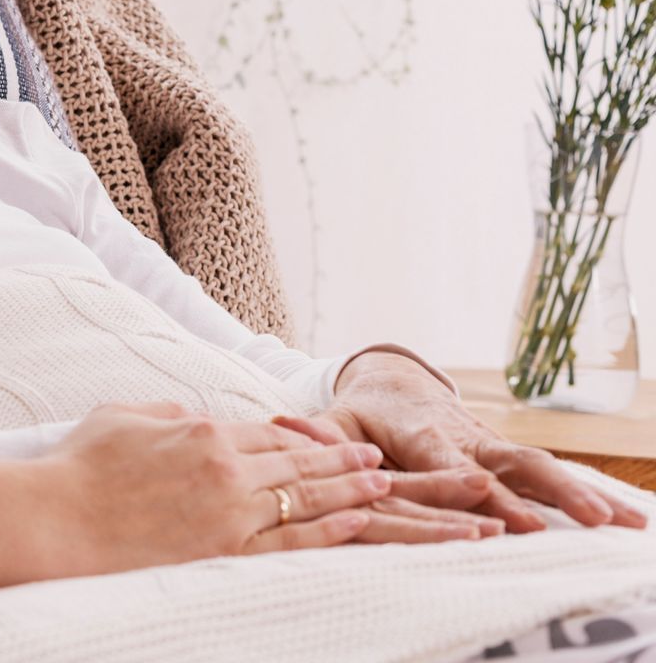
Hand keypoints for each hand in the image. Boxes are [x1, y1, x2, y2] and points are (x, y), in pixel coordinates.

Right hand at [45, 402, 392, 573]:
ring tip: (381, 484)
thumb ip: (166, 412)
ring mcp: (230, 513)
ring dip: (351, 490)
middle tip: (376, 458)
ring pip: (307, 498)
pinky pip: (293, 540)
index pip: (269, 432)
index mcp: (201, 430)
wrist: (58, 522)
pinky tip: (357, 520)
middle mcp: (226, 468)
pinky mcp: (226, 553)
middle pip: (300, 462)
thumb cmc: (79, 468)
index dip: (306, 438)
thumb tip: (192, 417)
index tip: (332, 440)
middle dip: (344, 459)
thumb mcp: (120, 416)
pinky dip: (330, 530)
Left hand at [280, 352, 648, 533]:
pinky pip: (549, 477)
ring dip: (582, 493)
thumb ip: (318, 432)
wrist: (394, 383)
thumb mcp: (334, 420)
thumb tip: (285, 427)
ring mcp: (492, 448)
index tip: (495, 500)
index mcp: (421, 431)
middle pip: (511, 464)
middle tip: (589, 518)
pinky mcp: (507, 458)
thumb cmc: (359, 414)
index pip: (447, 462)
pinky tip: (631, 519)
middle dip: (549, 492)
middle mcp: (465, 438)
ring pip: (540, 467)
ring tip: (626, 523)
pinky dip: (590, 494)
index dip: (469, 482)